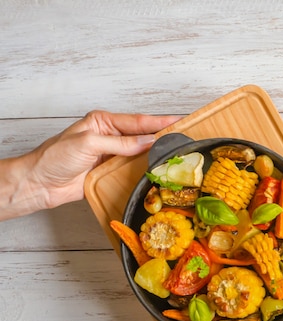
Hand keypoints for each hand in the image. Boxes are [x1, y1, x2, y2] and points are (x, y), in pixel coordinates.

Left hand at [27, 110, 180, 208]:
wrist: (41, 183)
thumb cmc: (55, 157)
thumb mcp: (89, 144)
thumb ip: (121, 143)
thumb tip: (148, 141)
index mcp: (103, 122)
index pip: (138, 121)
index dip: (160, 121)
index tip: (180, 120)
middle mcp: (110, 136)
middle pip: (143, 135)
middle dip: (163, 136)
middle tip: (186, 136)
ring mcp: (112, 155)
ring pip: (141, 153)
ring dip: (157, 154)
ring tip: (179, 153)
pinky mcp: (112, 172)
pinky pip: (134, 169)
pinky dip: (147, 170)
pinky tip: (159, 170)